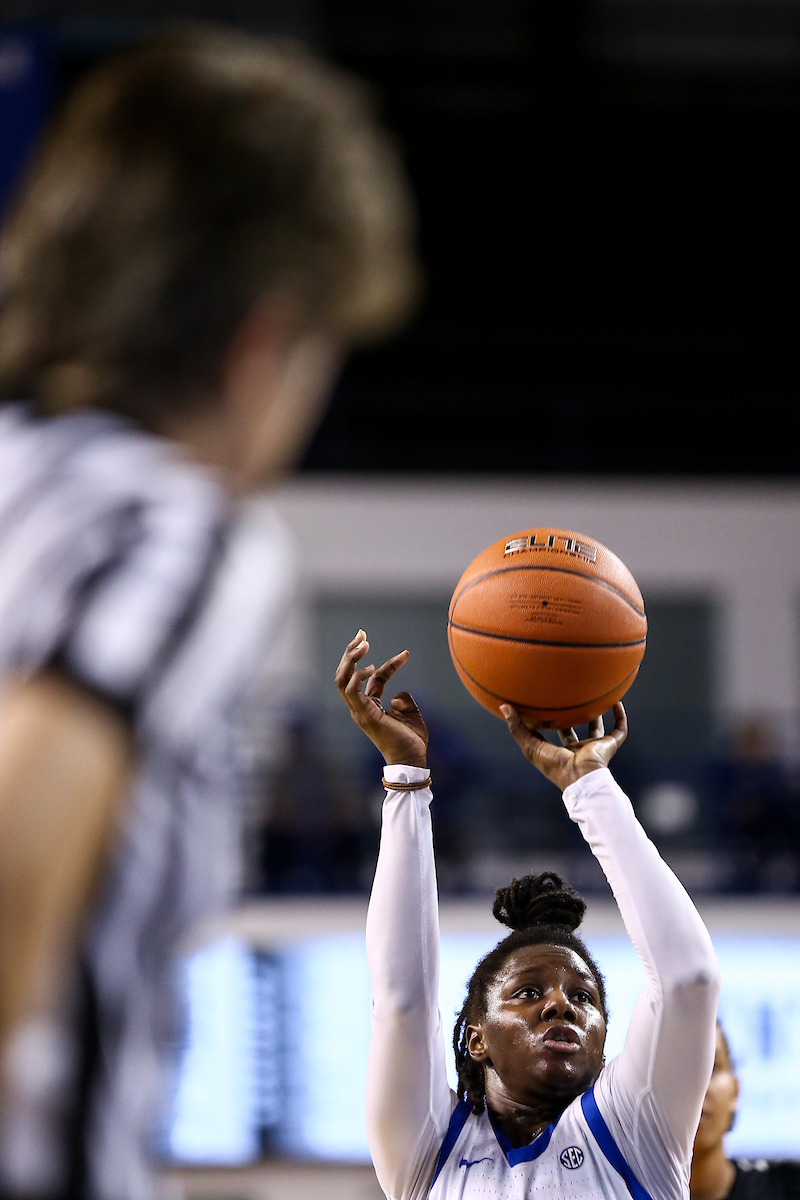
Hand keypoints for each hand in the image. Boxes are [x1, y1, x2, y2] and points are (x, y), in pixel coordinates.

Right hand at [334, 630, 427, 768]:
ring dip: (350, 660)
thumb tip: (397, 695)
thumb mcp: (411, 712)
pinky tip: (371, 668)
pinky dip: (357, 677)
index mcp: (369, 705)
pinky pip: (351, 692)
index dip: (388, 664)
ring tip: (363, 644)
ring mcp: (359, 711)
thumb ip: (404, 699)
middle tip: (362, 634)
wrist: (412, 759)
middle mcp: (360, 707)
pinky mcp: (363, 715)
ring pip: (342, 680)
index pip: (372, 679)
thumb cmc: (411, 740)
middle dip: (351, 652)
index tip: (406, 654)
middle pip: (346, 674)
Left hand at [500, 702, 627, 791]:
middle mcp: (579, 749)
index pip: (555, 734)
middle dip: (573, 717)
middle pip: (576, 731)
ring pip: (598, 729)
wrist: (580, 778)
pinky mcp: (609, 745)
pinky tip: (617, 702)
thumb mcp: (530, 745)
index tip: (545, 706)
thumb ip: (517, 727)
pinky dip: (620, 717)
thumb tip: (504, 706)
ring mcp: (595, 747)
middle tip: (570, 699)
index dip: (550, 721)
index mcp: (561, 752)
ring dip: (597, 715)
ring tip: (595, 696)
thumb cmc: (554, 766)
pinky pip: (619, 730)